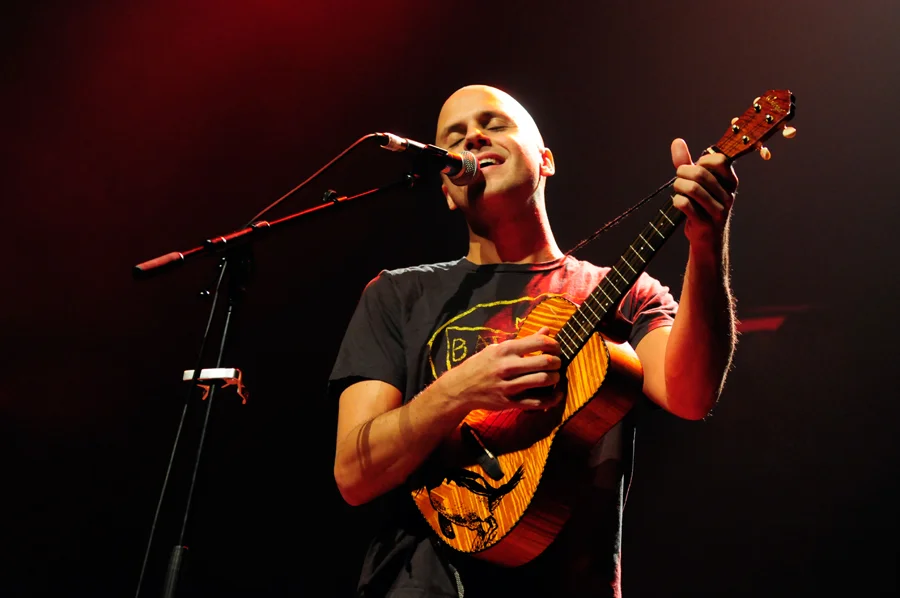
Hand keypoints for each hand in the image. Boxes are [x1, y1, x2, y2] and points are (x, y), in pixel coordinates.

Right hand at [436, 326, 562, 411]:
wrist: (461, 388)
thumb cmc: (481, 365)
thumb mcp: (498, 348)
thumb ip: (524, 341)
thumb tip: (547, 331)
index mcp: (505, 350)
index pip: (539, 342)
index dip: (554, 345)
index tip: (556, 348)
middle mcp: (507, 366)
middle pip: (545, 362)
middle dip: (557, 362)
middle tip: (557, 363)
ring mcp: (508, 386)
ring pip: (543, 380)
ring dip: (555, 378)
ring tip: (554, 377)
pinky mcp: (510, 402)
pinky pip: (537, 402)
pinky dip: (551, 399)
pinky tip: (556, 394)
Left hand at [670, 138, 738, 252]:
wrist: (707, 238)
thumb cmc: (701, 205)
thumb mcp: (697, 183)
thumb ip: (687, 162)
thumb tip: (677, 141)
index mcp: (731, 182)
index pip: (719, 161)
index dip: (702, 160)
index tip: (696, 166)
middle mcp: (728, 196)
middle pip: (700, 174)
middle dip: (682, 173)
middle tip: (679, 178)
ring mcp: (718, 211)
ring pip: (693, 189)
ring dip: (678, 186)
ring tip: (677, 189)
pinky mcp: (705, 224)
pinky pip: (686, 205)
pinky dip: (677, 201)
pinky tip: (678, 203)